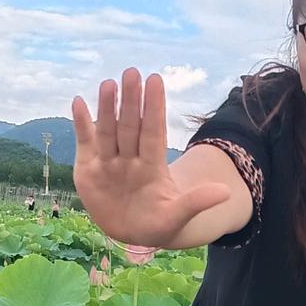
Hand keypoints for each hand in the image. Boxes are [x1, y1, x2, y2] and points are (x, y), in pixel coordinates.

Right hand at [71, 68, 230, 246]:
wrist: (133, 232)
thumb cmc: (159, 224)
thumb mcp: (177, 216)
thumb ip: (197, 202)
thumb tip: (226, 192)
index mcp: (153, 167)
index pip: (154, 132)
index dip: (154, 108)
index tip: (156, 80)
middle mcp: (131, 159)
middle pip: (131, 127)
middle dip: (131, 101)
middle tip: (132, 72)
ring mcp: (109, 162)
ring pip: (108, 131)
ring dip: (107, 108)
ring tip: (109, 84)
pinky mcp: (89, 169)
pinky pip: (85, 142)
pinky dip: (81, 124)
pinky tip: (78, 102)